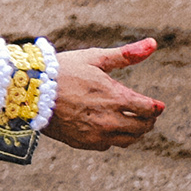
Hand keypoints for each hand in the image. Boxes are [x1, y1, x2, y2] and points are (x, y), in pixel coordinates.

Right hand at [42, 38, 163, 149]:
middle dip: (149, 120)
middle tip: (148, 115)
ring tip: (132, 122)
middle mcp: (110, 120)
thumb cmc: (64, 70)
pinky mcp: (83, 143)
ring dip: (135, 132)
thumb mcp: (96, 58)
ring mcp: (96, 135)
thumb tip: (154, 43)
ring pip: (128, 140)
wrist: (31, 92)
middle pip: (142, 128)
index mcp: (117, 97)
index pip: (149, 109)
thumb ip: (127, 54)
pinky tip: (109, 128)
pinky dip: (113, 138)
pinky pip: (107, 146)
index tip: (158, 105)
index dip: (156, 108)